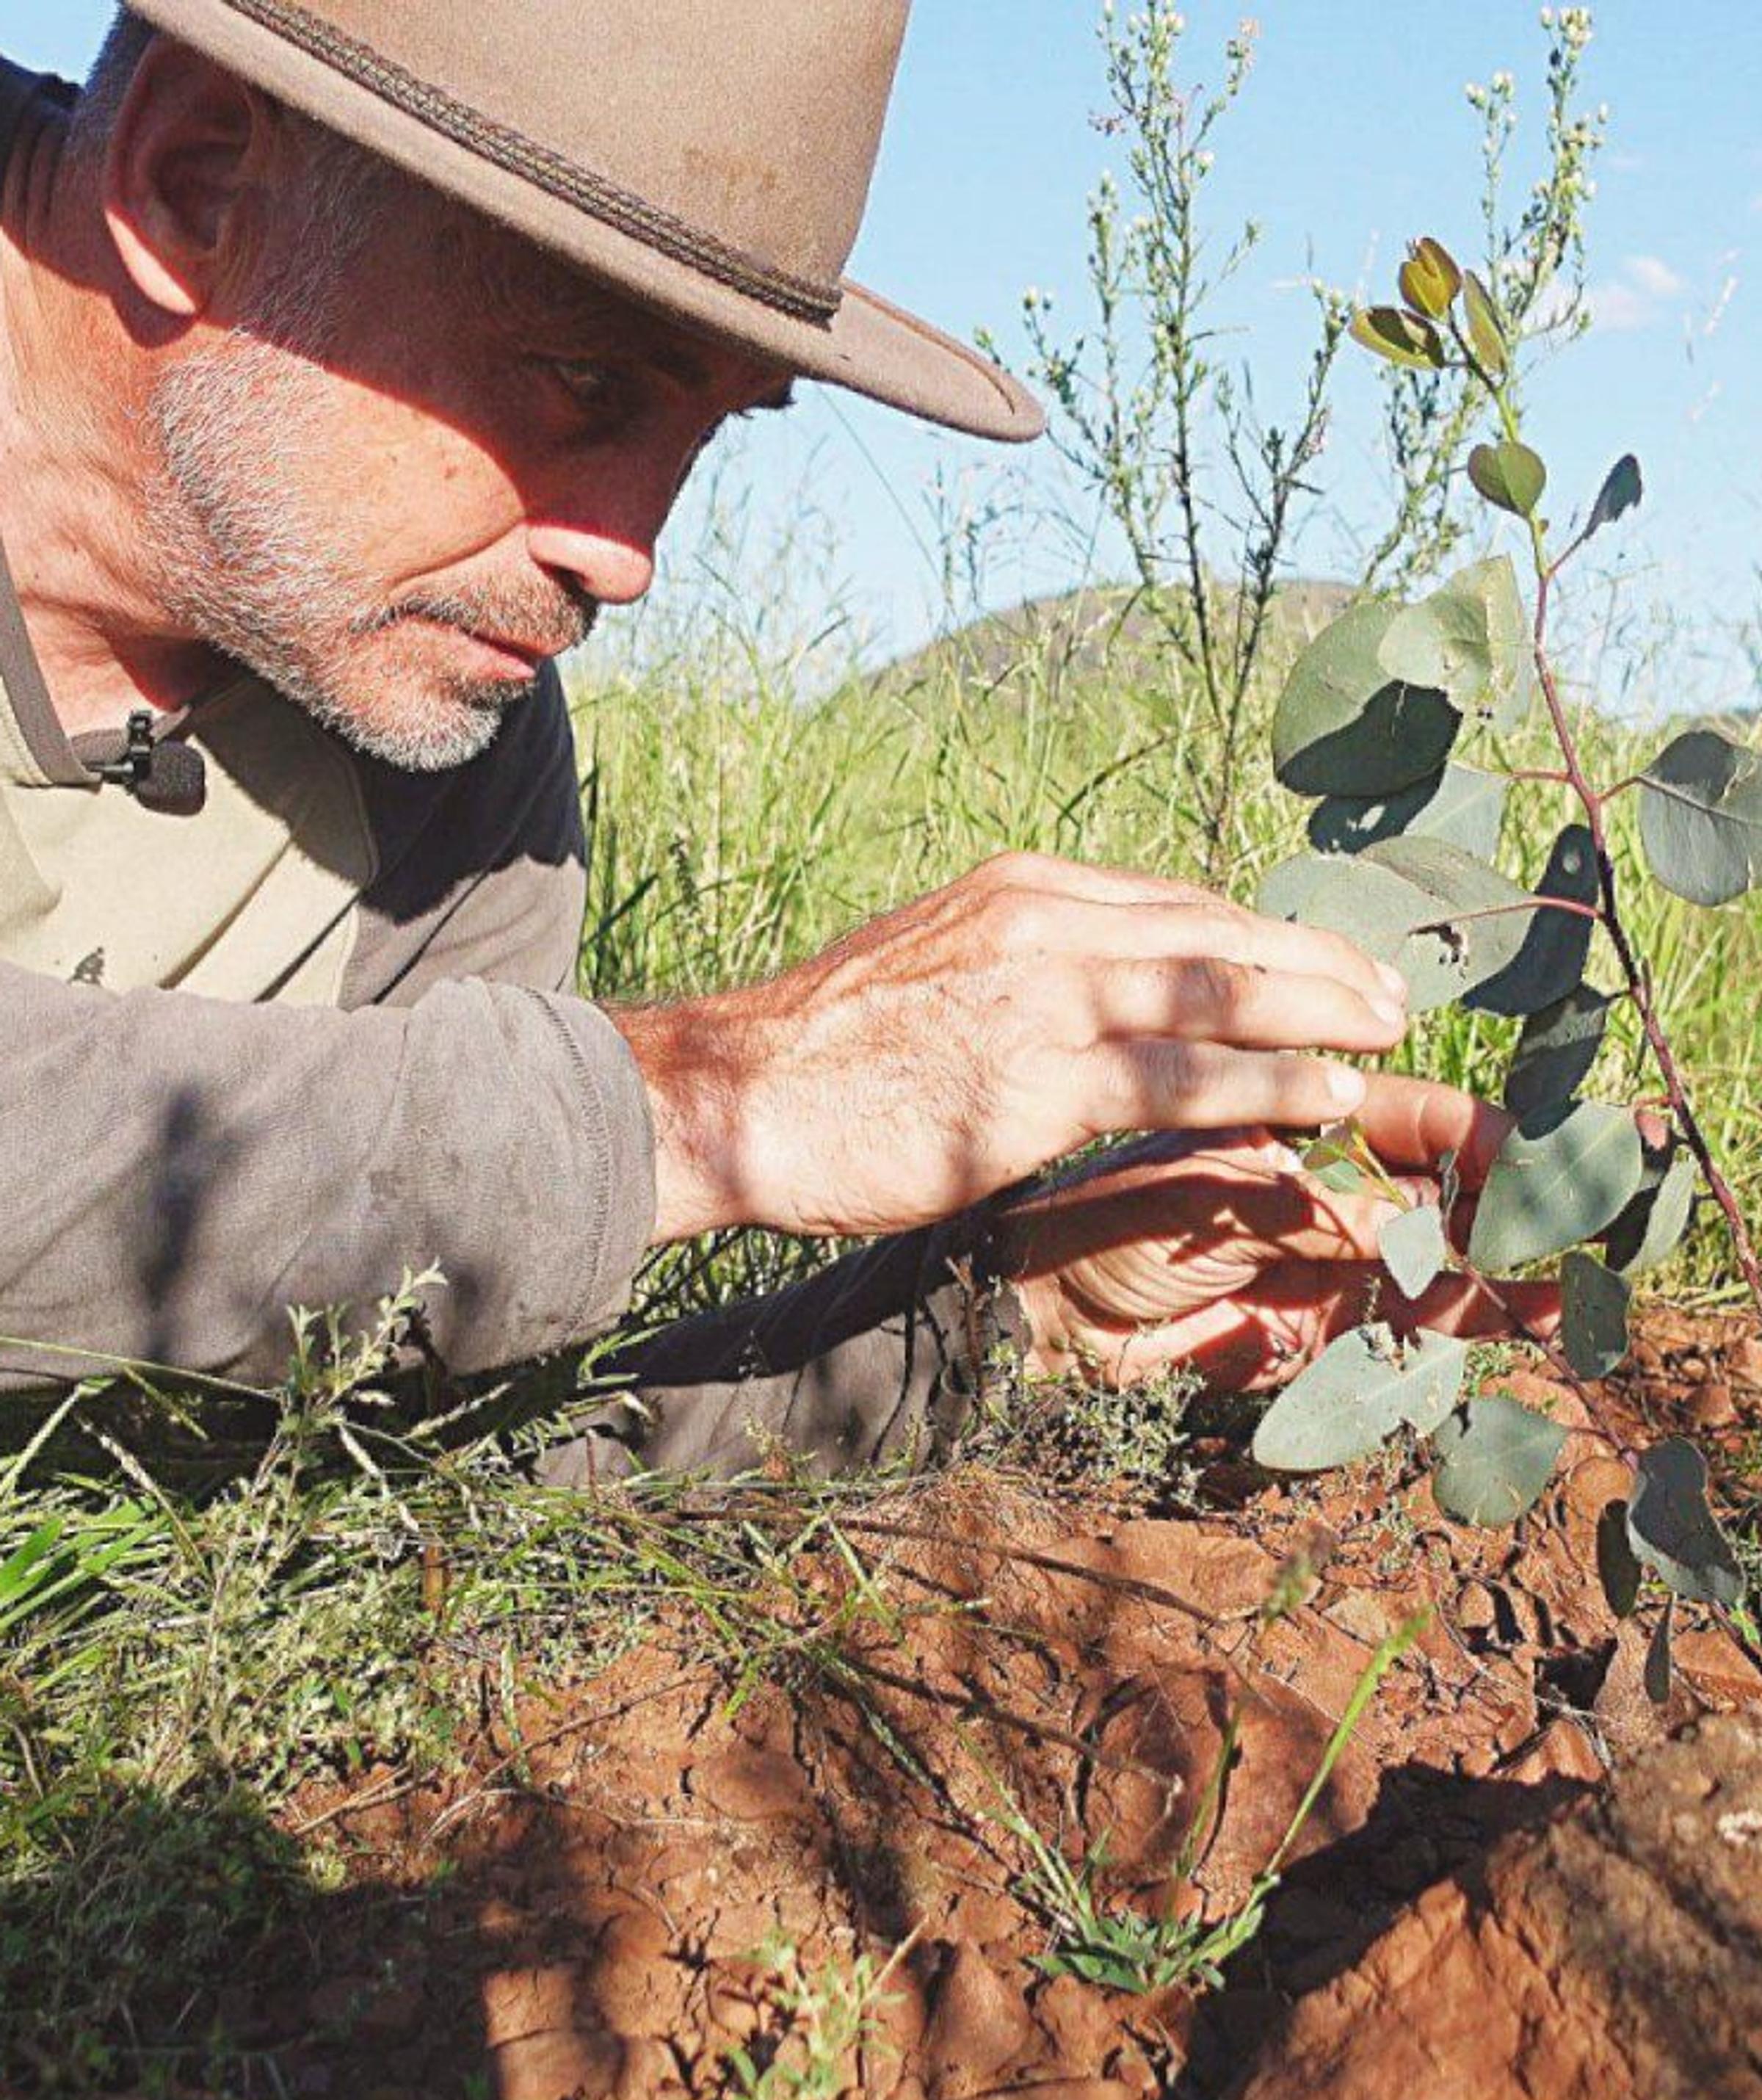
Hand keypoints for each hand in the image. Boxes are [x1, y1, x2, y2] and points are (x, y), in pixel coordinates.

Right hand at [613, 851, 1410, 1241]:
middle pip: (1217, 931)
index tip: (1317, 959)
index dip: (1260, 933)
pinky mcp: (1044, 1076)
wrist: (734, 1094)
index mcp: (1019, 890)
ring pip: (1222, 989)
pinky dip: (1272, 1081)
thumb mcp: (932, 972)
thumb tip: (1085, 1007)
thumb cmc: (823, 1052)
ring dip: (1320, 1010)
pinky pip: (1189, 1074)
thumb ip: (1018, 975)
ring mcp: (1048, 994)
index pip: (1174, 903)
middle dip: (1316, 960)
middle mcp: (1045, 921)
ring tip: (1386, 1033)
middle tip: (1392, 989)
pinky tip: (1328, 1093)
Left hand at [995, 1072, 1560, 1391]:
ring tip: (1554, 1303)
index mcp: (1295, 1122)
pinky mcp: (1301, 1332)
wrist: (1031, 1308)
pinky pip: (1391, 1335)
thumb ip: (1308, 1204)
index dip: (1479, 1141)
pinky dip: (1442, 1338)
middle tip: (1569, 1244)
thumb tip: (1406, 1210)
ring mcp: (1314, 1259)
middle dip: (1503, 1220)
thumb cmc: (1098, 1219)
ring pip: (1428, 1270)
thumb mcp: (1208, 1196)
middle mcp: (1317, 1186)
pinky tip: (1509, 1334)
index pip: (1411, 1119)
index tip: (1538, 1160)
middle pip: (1439, 1199)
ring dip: (1487, 1286)